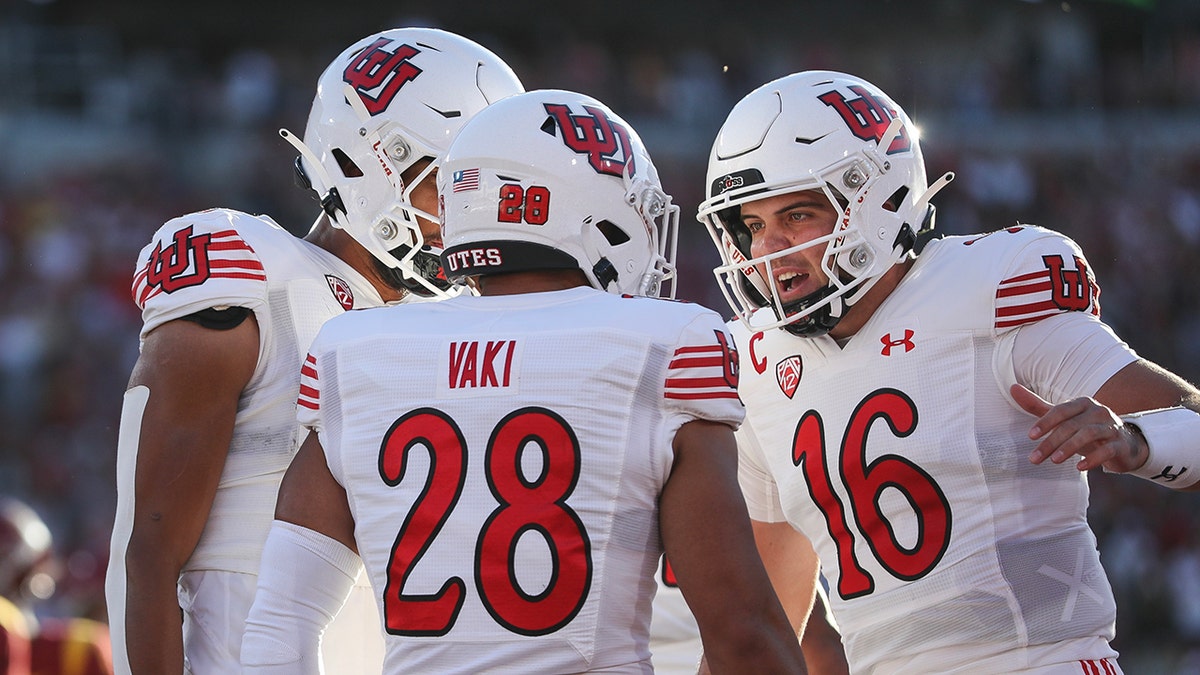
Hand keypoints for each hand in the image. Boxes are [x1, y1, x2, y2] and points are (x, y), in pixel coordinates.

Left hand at [1010, 384, 1147, 472]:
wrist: (1124, 445)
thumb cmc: (1086, 429)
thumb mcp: (1063, 419)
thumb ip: (1038, 406)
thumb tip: (1012, 387)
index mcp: (1082, 403)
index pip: (1061, 410)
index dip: (1045, 422)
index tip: (1030, 436)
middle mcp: (1098, 411)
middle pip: (1071, 425)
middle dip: (1051, 442)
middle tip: (1034, 458)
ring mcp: (1111, 427)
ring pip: (1088, 434)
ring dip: (1069, 448)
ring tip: (1054, 461)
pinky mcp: (1120, 444)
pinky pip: (1107, 450)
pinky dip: (1093, 458)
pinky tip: (1079, 468)